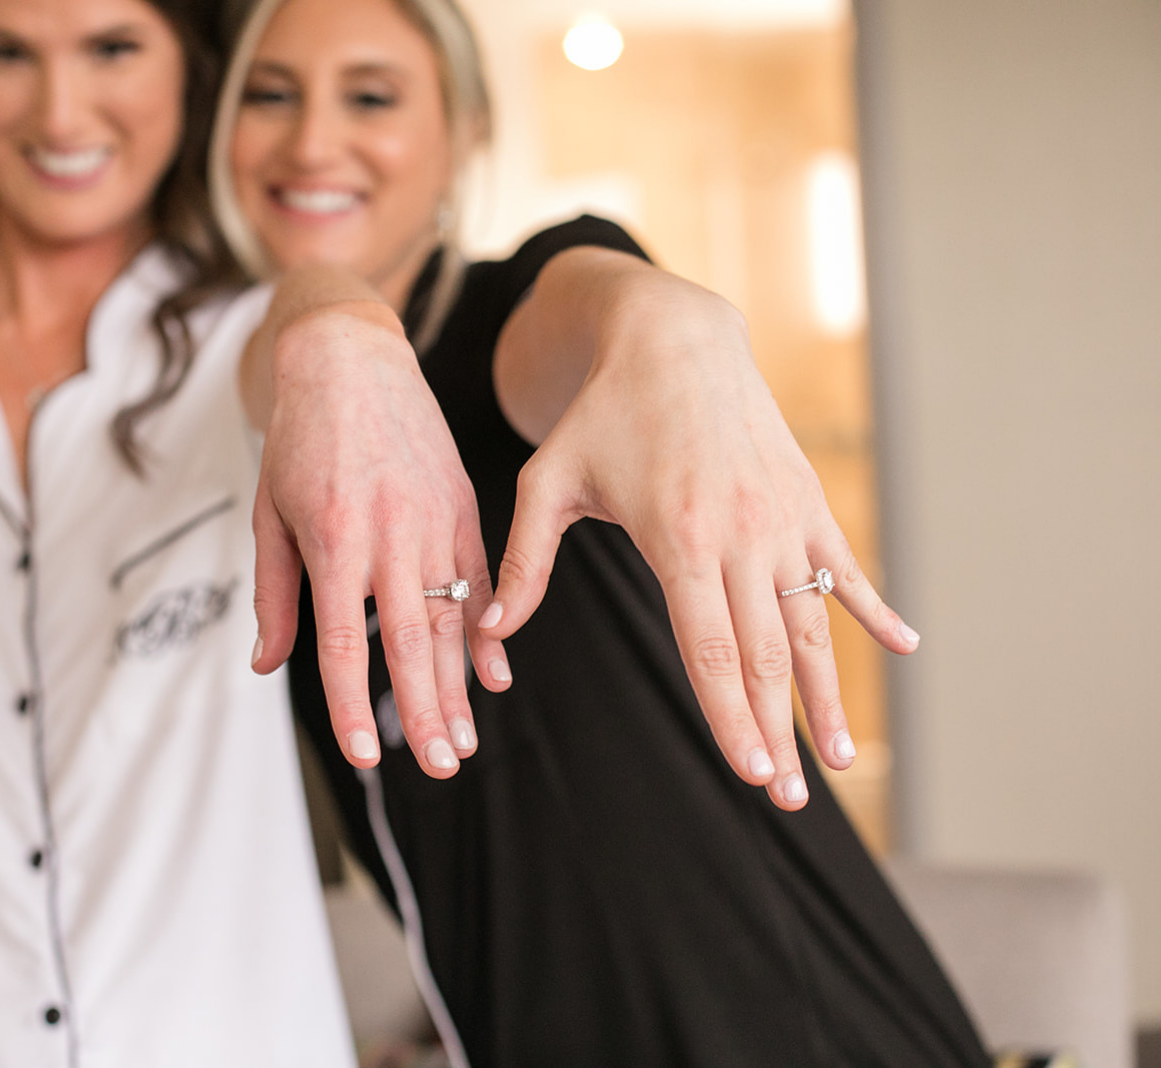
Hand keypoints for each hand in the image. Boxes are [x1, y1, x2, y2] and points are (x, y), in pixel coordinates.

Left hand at [251, 300, 510, 777]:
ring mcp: (435, 520)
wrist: (348, 357)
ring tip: (464, 741)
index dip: (354, 703)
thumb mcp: (270, 514)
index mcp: (333, 540)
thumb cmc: (299, 438)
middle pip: (410, 641)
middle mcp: (389, 534)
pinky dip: (489, 630)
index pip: (343, 642)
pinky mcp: (464, 507)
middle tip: (441, 767)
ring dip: (458, 686)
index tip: (364, 753)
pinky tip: (494, 674)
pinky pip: (482, 579)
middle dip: (425, 712)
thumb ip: (274, 595)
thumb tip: (268, 666)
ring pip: (451, 618)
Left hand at [482, 283, 917, 809]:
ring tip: (843, 761)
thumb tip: (491, 631)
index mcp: (679, 540)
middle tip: (789, 799)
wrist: (675, 337)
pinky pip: (844, 568)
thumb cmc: (604, 414)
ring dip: (827, 696)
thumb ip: (524, 562)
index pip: (710, 651)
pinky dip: (873, 609)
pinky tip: (903, 647)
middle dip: (779, 733)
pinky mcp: (805, 502)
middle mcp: (741, 536)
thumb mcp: (548, 481)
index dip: (732, 719)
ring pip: (809, 626)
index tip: (752, 775)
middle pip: (765, 655)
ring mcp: (782, 520)